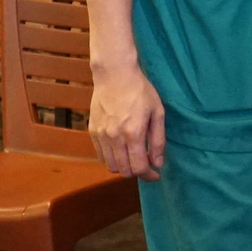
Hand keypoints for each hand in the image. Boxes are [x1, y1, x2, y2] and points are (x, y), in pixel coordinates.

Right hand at [86, 60, 165, 179]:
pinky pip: (101, 155)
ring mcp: (102, 135)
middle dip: (137, 172)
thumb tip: (158, 163)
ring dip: (123, 167)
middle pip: (124, 171)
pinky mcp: (93, 131)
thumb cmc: (140, 90)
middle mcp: (115, 138)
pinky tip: (120, 150)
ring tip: (132, 157)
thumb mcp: (157, 112)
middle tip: (145, 164)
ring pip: (111, 166)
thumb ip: (158, 140)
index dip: (149, 176)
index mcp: (134, 133)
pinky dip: (111, 158)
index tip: (156, 175)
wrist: (114, 74)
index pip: (139, 168)